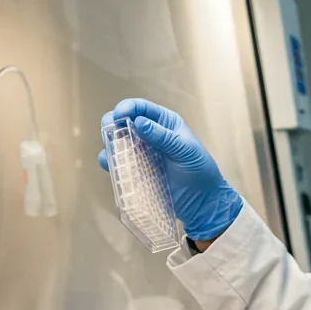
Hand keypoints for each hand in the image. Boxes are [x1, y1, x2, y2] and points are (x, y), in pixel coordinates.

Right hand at [98, 99, 243, 240]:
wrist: (202, 202)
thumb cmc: (199, 171)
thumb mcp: (185, 150)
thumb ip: (163, 136)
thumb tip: (139, 122)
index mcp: (165, 123)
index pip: (142, 108)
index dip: (128, 107)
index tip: (119, 115)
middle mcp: (150, 135)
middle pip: (124, 122)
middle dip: (113, 123)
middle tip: (109, 130)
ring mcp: (142, 154)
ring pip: (118, 142)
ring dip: (110, 142)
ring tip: (110, 148)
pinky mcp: (137, 171)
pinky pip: (119, 163)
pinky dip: (110, 162)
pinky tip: (108, 163)